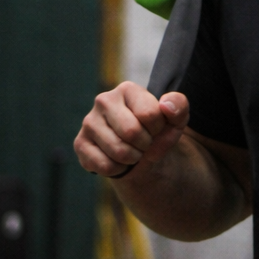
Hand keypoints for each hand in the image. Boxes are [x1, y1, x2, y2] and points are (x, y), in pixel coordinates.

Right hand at [75, 81, 189, 178]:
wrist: (142, 154)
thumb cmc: (159, 131)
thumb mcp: (176, 118)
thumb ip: (179, 106)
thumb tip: (165, 106)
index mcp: (128, 89)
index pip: (150, 114)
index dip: (158, 129)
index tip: (155, 128)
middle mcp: (104, 101)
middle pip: (132, 132)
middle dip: (146, 145)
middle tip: (145, 143)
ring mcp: (89, 122)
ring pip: (118, 151)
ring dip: (134, 158)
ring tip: (134, 151)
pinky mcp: (80, 144)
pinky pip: (105, 165)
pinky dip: (119, 169)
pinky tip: (119, 160)